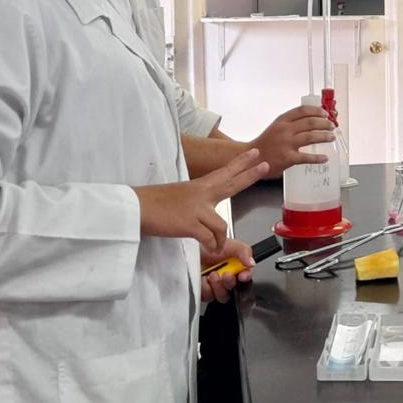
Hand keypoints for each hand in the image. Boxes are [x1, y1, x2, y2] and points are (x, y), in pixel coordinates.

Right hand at [134, 149, 269, 252]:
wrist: (137, 207)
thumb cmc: (154, 203)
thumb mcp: (180, 195)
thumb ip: (197, 200)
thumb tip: (204, 209)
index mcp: (199, 186)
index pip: (225, 171)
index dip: (242, 163)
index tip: (255, 154)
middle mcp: (201, 194)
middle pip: (232, 183)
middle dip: (250, 174)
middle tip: (265, 166)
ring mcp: (197, 208)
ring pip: (222, 225)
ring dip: (221, 239)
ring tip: (218, 245)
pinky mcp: (190, 224)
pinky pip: (210, 238)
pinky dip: (212, 246)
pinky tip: (210, 248)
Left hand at [200, 238, 252, 302]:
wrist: (189, 251)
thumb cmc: (206, 246)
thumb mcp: (228, 243)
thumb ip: (243, 251)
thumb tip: (252, 263)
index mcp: (234, 266)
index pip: (245, 276)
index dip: (246, 277)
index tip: (242, 275)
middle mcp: (225, 277)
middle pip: (234, 288)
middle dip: (230, 282)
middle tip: (225, 274)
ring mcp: (214, 286)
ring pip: (222, 295)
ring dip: (218, 286)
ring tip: (212, 275)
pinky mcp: (203, 292)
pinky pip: (208, 296)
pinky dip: (206, 288)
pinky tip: (203, 278)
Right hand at [250, 105, 334, 177]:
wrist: (251, 159)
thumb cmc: (266, 143)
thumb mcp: (276, 127)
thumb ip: (290, 124)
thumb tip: (312, 122)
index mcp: (282, 120)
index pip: (303, 110)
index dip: (316, 111)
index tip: (325, 113)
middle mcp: (285, 130)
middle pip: (310, 122)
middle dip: (324, 123)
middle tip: (332, 126)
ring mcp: (286, 144)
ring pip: (310, 136)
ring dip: (324, 136)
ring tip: (331, 137)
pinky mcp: (287, 158)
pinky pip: (306, 157)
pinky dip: (317, 158)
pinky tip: (325, 158)